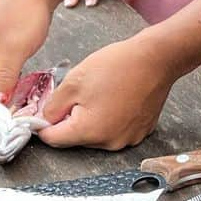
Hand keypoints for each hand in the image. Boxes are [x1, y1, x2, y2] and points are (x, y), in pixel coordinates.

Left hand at [38, 35, 178, 149]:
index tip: (47, 110)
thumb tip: (43, 120)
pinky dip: (112, 118)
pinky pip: (116, 129)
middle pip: (76, 138)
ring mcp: (128, 138)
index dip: (43, 123)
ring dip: (92, 119)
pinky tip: (117, 97)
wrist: (156, 58)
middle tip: (80, 94)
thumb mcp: (74, 81)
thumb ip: (52, 106)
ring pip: (96, 134)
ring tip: (102, 93)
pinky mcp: (141, 131)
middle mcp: (110, 142)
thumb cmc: (119, 66)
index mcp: (89, 132)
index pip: (53, 139)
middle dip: (71, 119)